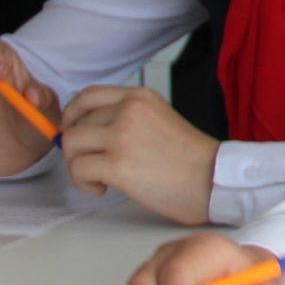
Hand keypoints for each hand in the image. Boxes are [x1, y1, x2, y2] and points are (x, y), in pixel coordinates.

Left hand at [61, 86, 219, 224]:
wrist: (213, 180)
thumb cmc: (190, 159)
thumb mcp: (159, 120)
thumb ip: (127, 118)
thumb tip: (87, 131)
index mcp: (140, 98)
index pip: (88, 95)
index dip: (72, 115)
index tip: (72, 132)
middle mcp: (129, 111)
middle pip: (76, 125)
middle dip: (77, 149)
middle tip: (94, 165)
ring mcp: (122, 136)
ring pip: (71, 145)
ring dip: (78, 166)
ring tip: (101, 178)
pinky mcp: (117, 164)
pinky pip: (78, 169)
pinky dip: (84, 183)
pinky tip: (104, 188)